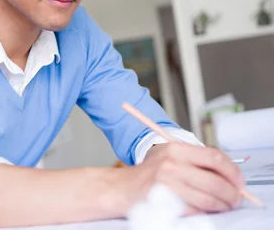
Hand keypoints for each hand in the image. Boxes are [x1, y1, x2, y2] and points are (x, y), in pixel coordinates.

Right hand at [122, 142, 244, 214]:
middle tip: (236, 198)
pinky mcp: (165, 201)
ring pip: (208, 198)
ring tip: (224, 205)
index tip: (239, 181)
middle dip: (232, 193)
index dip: (232, 171)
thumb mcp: (169, 156)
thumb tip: (228, 175)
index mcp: (175, 149)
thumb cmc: (149, 173)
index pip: (214, 157)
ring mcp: (168, 184)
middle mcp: (171, 164)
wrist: (123, 188)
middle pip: (215, 181)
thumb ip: (195, 160)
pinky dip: (205, 211)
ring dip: (222, 205)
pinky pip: (196, 209)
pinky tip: (206, 209)